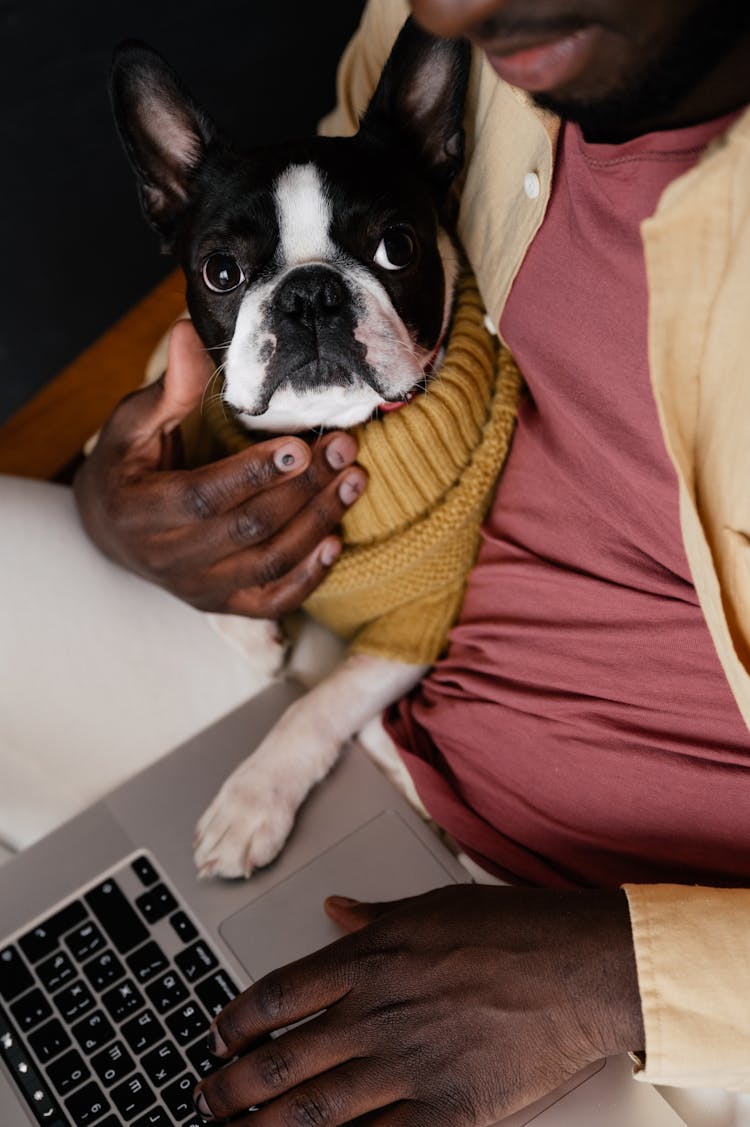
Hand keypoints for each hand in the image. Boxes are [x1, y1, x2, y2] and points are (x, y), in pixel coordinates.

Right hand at [73, 320, 365, 615]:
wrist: (110, 530)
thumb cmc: (127, 467)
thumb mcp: (133, 423)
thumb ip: (167, 388)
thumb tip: (188, 332)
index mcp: (140, 511)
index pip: (205, 497)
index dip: (255, 474)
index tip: (300, 445)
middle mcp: (168, 558)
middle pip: (249, 529)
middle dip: (303, 488)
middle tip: (343, 448)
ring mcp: (198, 588)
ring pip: (269, 563)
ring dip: (318, 522)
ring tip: (353, 480)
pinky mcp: (223, 605)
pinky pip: (273, 600)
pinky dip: (309, 575)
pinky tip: (336, 539)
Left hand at [193, 886, 643, 1125]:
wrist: (579, 967)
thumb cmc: (513, 930)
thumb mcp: (432, 905)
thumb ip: (374, 914)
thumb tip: (334, 908)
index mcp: (370, 960)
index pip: (276, 997)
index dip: (235, 1023)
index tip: (217, 1038)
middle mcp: (376, 1014)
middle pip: (279, 1062)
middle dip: (229, 1089)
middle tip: (205, 1100)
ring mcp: (407, 1067)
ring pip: (311, 1113)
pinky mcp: (446, 1113)